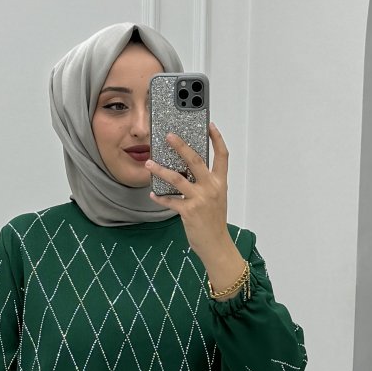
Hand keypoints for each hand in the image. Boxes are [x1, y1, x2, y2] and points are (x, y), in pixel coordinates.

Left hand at [145, 121, 244, 290]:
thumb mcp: (216, 199)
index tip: (210, 125)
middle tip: (169, 135)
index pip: (222, 156)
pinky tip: (153, 194)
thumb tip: (187, 171)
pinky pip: (170, 200)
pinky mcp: (189, 211)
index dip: (217, 139)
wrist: (216, 245)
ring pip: (178, 178)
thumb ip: (206, 184)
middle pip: (196, 160)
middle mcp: (211, 188)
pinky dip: (160, 197)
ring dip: (161, 170)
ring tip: (149, 164)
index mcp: (220, 183)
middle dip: (181, 145)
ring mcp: (200, 199)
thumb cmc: (214, 222)